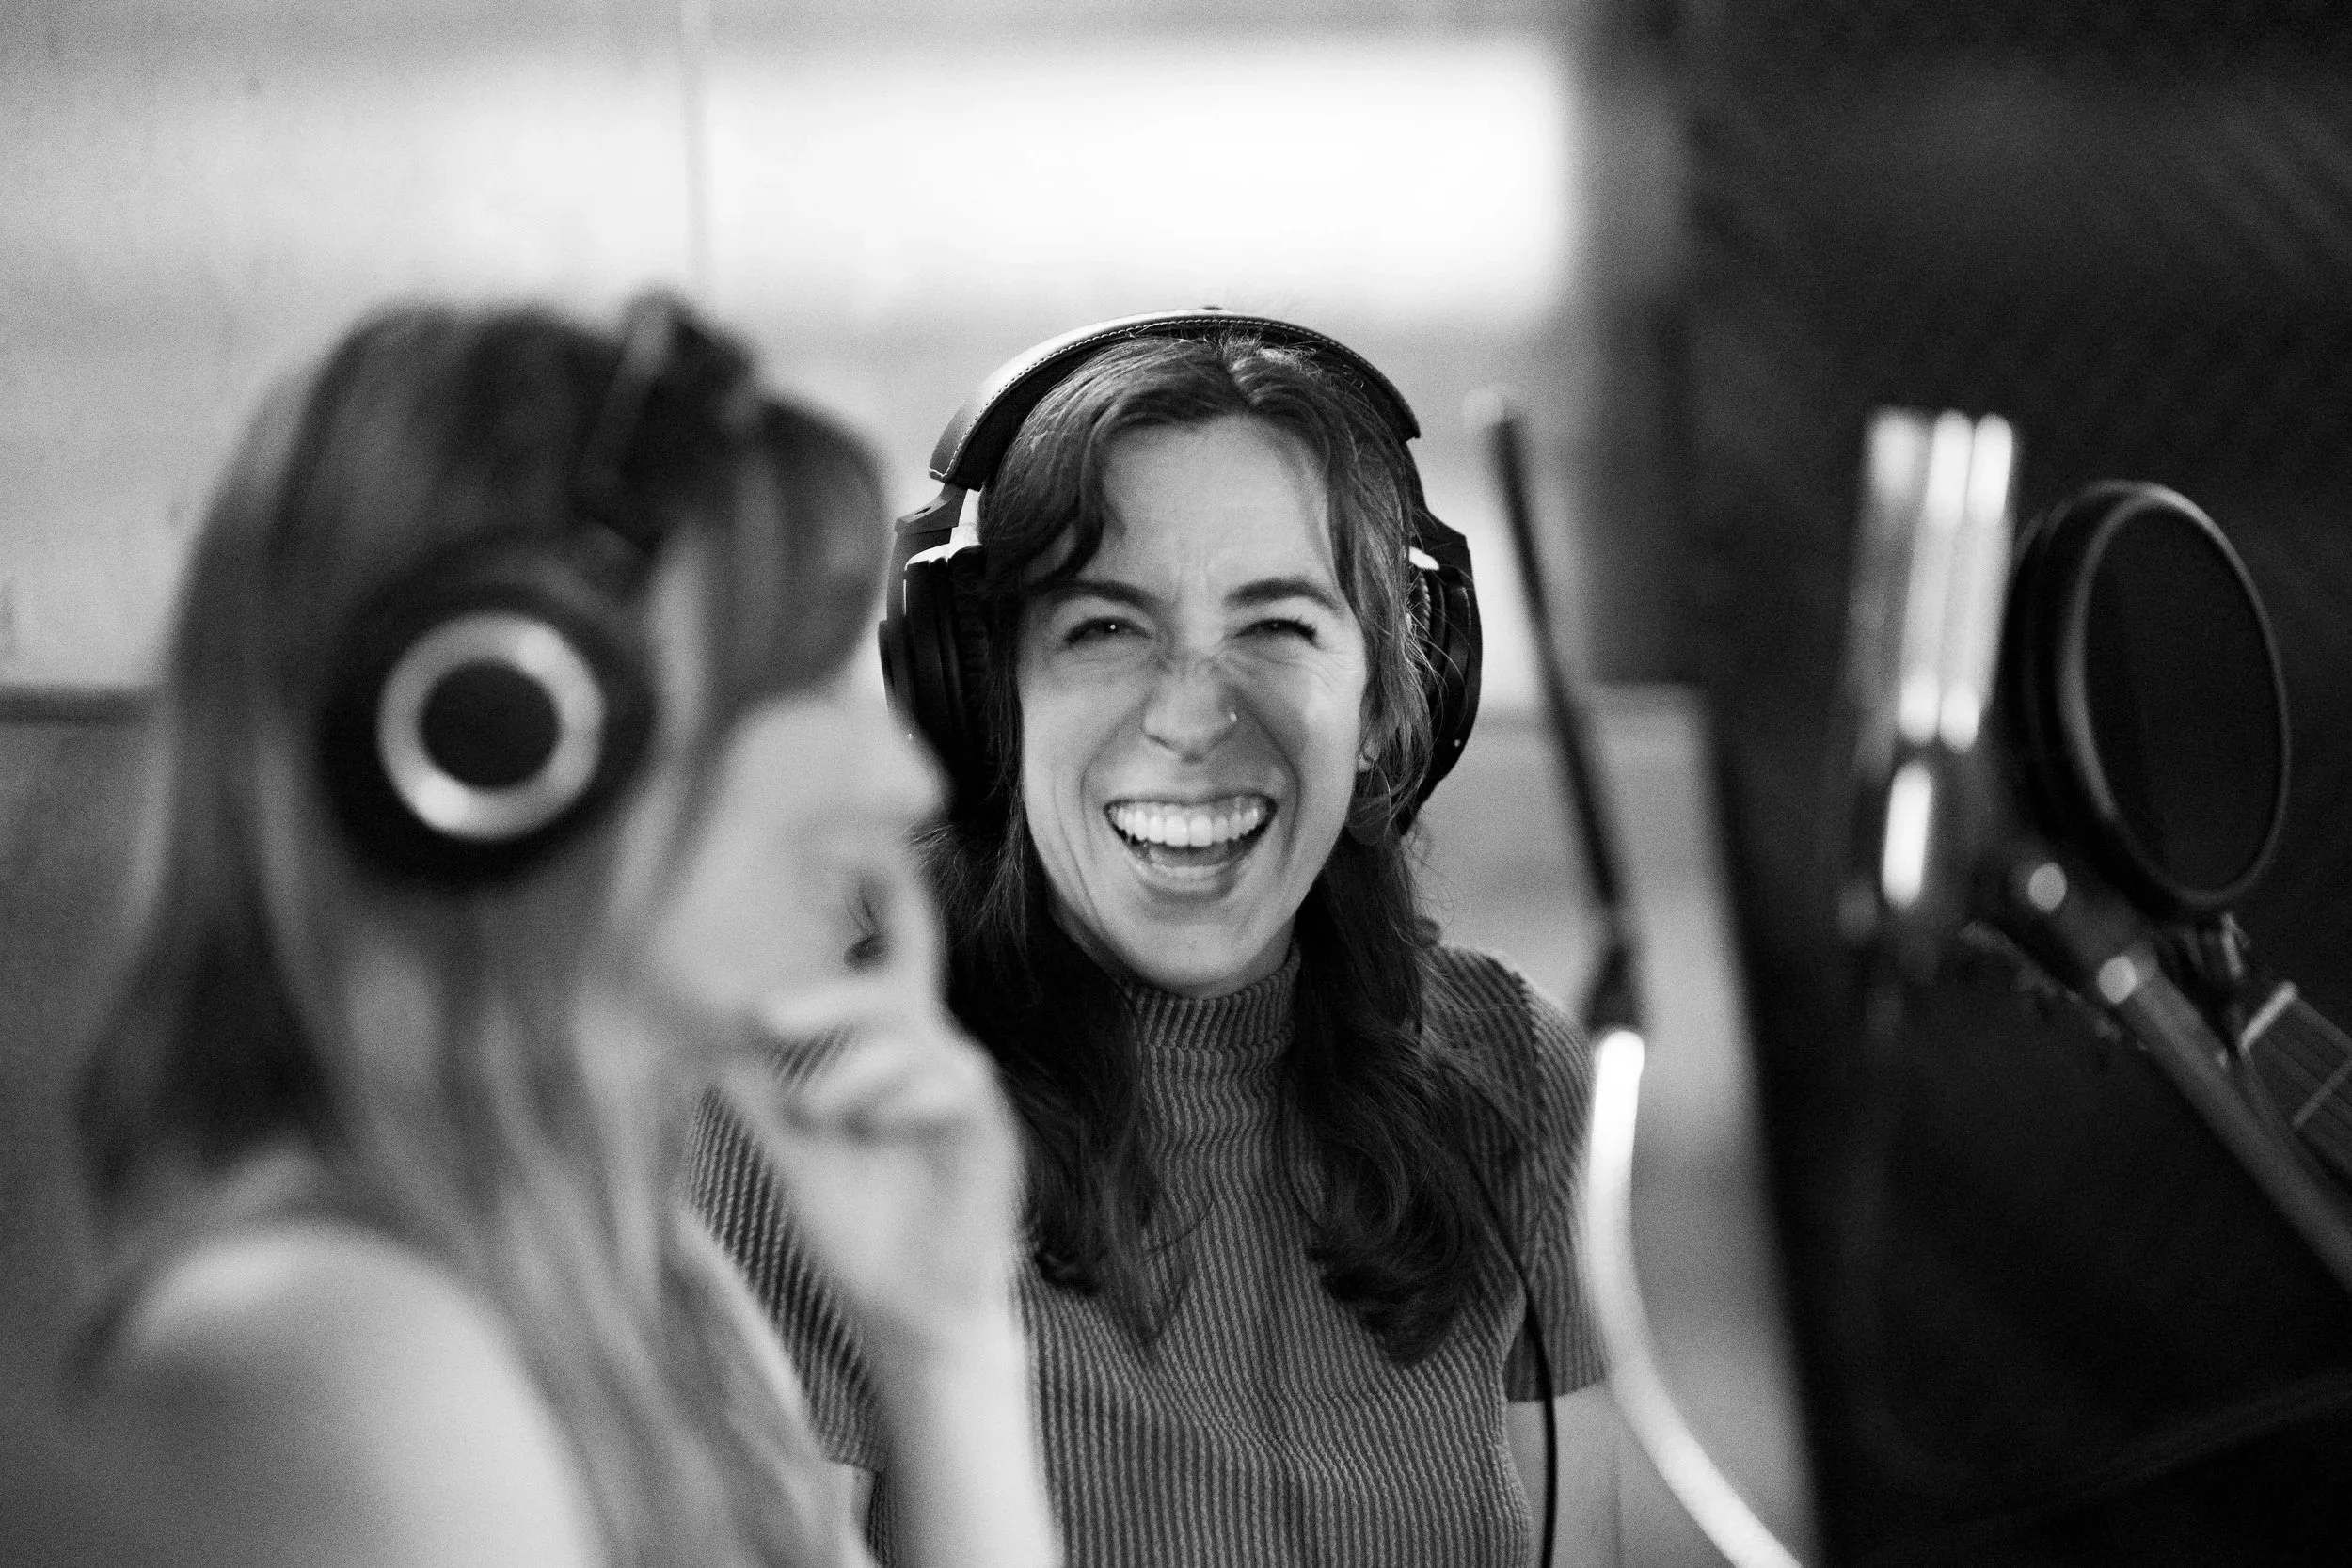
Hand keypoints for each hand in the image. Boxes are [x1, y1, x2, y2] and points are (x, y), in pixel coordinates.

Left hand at [716, 852, 1022, 1361]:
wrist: (909, 1310)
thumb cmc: (855, 1223)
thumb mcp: (791, 1146)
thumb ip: (755, 1086)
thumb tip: (694, 1026)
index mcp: (885, 1044)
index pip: (888, 949)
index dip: (879, 888)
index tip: (842, 837)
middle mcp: (928, 1050)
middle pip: (892, 983)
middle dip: (826, 993)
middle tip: (761, 1018)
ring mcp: (961, 1084)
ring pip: (907, 1035)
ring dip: (848, 1073)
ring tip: (816, 1118)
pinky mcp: (990, 1123)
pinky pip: (949, 1078)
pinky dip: (900, 1100)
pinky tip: (878, 1131)